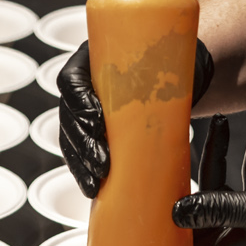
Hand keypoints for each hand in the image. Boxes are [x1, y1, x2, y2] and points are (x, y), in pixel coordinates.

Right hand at [58, 39, 215, 198]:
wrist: (175, 80)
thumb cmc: (171, 67)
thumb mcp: (166, 64)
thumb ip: (165, 71)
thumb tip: (178, 90)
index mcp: (92, 59)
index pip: (71, 82)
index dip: (79, 104)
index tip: (98, 123)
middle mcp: (83, 84)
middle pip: (68, 115)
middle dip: (83, 143)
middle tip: (102, 162)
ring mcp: (82, 110)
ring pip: (69, 138)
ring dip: (80, 162)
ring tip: (96, 181)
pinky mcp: (89, 132)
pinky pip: (77, 152)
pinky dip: (83, 170)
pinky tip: (92, 186)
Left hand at [174, 112, 245, 245]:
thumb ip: (217, 208)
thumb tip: (175, 211)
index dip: (161, 243)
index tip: (141, 214)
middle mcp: (235, 234)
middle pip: (198, 205)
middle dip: (190, 173)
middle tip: (179, 140)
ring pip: (222, 181)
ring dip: (222, 150)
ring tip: (221, 120)